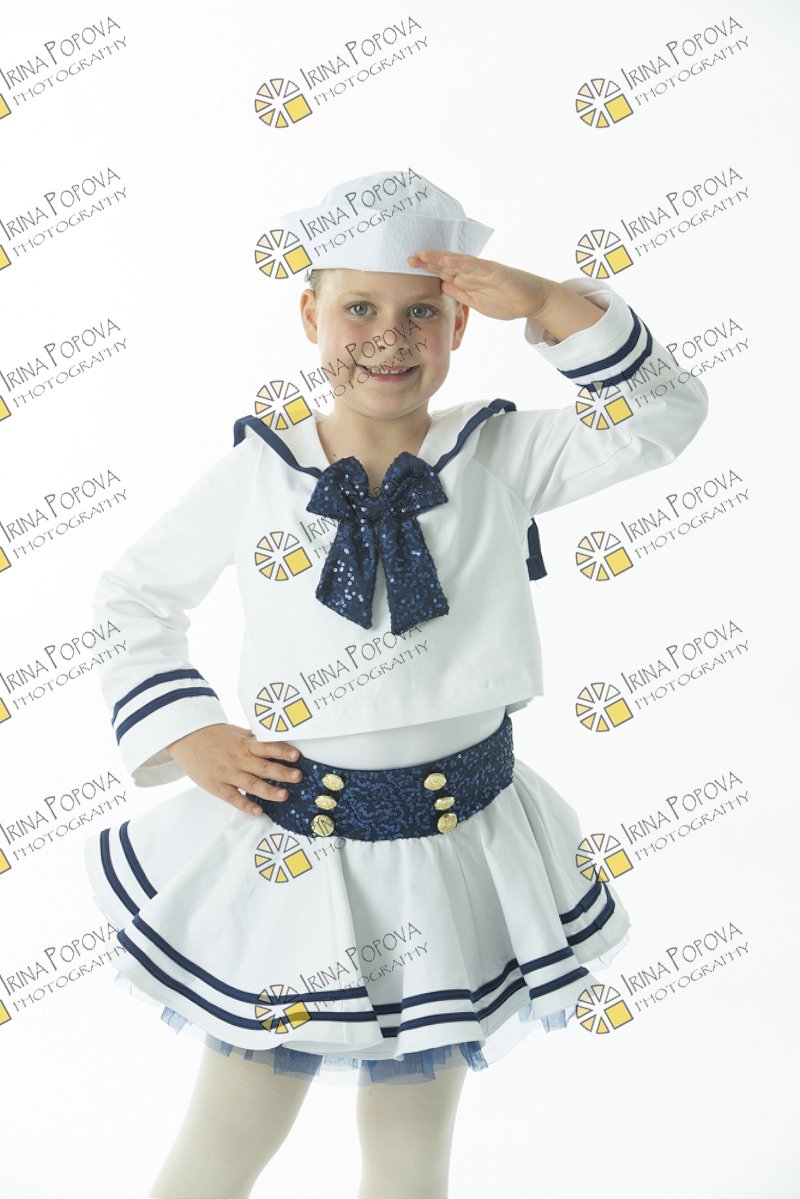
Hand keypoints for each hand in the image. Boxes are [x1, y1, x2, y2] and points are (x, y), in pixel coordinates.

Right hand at [165, 723, 302, 816]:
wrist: (186, 738)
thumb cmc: (214, 735)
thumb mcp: (236, 733)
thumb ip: (255, 738)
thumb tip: (276, 737)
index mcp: (244, 744)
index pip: (267, 747)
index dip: (282, 751)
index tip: (296, 755)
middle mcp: (238, 759)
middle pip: (263, 766)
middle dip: (282, 772)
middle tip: (298, 776)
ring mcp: (227, 773)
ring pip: (251, 784)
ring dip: (268, 791)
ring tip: (284, 795)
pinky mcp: (217, 786)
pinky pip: (233, 797)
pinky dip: (245, 805)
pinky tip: (258, 811)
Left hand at [406, 250, 553, 320]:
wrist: (533, 301)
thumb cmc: (507, 301)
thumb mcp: (476, 302)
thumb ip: (460, 293)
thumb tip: (442, 285)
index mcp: (468, 279)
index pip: (443, 272)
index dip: (427, 269)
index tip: (409, 267)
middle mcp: (473, 271)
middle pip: (446, 264)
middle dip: (427, 261)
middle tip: (408, 258)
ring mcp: (483, 270)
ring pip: (457, 262)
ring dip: (440, 258)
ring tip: (422, 255)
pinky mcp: (494, 271)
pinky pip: (475, 266)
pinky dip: (461, 263)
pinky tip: (448, 260)